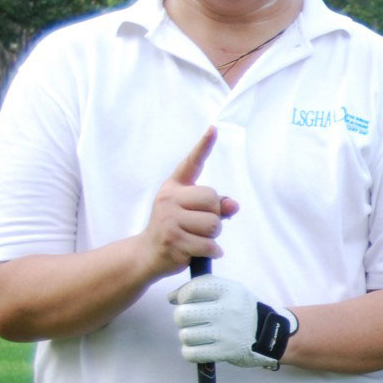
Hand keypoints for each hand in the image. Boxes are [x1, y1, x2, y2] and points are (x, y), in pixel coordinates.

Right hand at [141, 128, 237, 278]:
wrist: (148, 253)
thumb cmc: (178, 229)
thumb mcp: (194, 214)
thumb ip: (216, 207)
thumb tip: (233, 205)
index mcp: (174, 187)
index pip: (191, 164)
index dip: (204, 146)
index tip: (214, 129)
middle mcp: (169, 198)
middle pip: (213, 200)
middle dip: (215, 216)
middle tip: (198, 226)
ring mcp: (168, 219)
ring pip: (214, 224)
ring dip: (213, 236)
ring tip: (195, 238)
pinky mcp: (173, 240)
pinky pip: (209, 245)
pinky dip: (211, 251)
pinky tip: (198, 251)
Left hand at [169, 274, 298, 368]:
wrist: (269, 334)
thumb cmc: (241, 310)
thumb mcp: (230, 290)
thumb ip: (202, 288)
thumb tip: (170, 297)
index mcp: (229, 290)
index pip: (191, 290)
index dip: (182, 297)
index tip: (187, 302)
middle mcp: (228, 310)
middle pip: (183, 315)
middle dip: (182, 320)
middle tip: (192, 322)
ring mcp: (227, 332)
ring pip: (185, 335)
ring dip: (188, 336)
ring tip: (199, 336)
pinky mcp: (226, 351)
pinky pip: (191, 353)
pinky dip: (190, 352)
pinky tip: (199, 348)